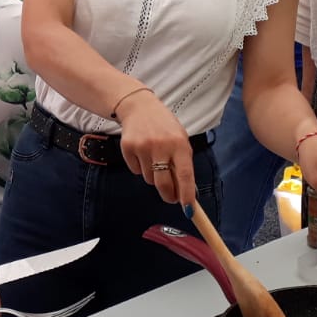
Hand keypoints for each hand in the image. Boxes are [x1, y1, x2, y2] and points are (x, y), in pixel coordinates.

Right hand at [116, 88, 194, 209]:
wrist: (139, 107)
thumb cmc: (164, 127)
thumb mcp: (180, 140)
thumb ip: (183, 164)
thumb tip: (185, 192)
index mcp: (180, 144)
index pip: (185, 174)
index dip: (186, 194)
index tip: (188, 209)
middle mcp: (161, 146)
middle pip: (163, 183)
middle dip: (168, 195)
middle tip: (171, 197)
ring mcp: (143, 147)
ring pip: (148, 179)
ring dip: (153, 176)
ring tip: (154, 159)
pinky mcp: (128, 148)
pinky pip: (136, 171)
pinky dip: (140, 167)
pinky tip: (142, 153)